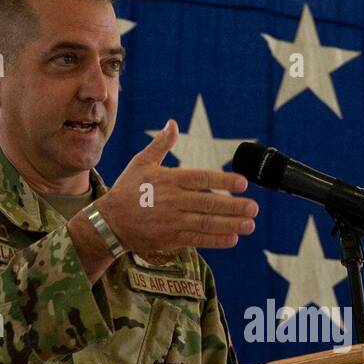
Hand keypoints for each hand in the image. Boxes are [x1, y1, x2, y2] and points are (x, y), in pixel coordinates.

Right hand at [91, 119, 257, 252]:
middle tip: (254, 208)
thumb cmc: (127, 190)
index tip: (243, 183)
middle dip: (233, 206)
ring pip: (206, 223)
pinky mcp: (170, 238)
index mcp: (168, 179)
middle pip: (208, 202)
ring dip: (230, 224)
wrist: (109, 222)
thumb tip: (173, 123)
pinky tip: (232, 239)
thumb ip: (161, 144)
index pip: (202, 178)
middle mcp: (172, 200)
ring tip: (249, 225)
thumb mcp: (141, 162)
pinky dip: (215, 240)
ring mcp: (172, 221)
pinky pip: (197, 239)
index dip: (224, 180)